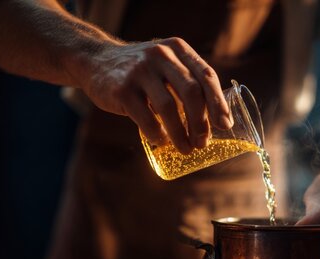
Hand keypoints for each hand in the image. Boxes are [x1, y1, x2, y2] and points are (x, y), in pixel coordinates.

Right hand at [75, 37, 231, 153]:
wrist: (95, 60)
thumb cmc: (141, 71)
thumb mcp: (166, 64)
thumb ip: (188, 82)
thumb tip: (217, 120)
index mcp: (178, 49)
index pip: (206, 76)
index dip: (218, 103)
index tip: (225, 125)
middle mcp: (161, 55)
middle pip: (192, 93)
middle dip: (201, 122)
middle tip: (202, 142)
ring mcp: (139, 71)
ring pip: (168, 108)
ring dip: (180, 134)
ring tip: (185, 149)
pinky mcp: (121, 89)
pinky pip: (145, 118)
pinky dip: (157, 134)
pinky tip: (162, 141)